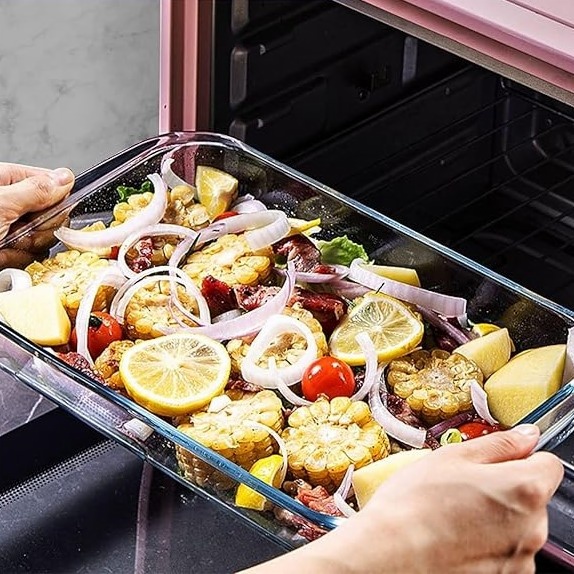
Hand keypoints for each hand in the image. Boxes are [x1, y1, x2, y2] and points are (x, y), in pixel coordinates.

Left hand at [0, 162, 74, 266]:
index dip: (53, 198)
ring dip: (23, 246)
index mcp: (4, 181)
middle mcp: (9, 203)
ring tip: (1, 244)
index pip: (47, 181)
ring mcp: (9, 227)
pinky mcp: (8, 249)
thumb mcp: (1, 203)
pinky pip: (29, 257)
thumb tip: (66, 179)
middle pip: (50, 214)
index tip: (50, 209)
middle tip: (13, 229)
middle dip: (36, 228)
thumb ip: (36, 190)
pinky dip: (14, 260)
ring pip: (42, 238)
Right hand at [243, 425, 562, 573]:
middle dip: (498, 494)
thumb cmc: (407, 508)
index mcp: (520, 492)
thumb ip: (494, 445)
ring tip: (440, 523)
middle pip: (526, 502)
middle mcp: (529, 533)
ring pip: (511, 535)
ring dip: (486, 526)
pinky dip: (477, 554)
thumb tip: (529, 432)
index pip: (546, 465)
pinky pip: (497, 564)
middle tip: (452, 494)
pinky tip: (441, 549)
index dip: (519, 460)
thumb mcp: (444, 460)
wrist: (383, 566)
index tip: (498, 461)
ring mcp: (515, 569)